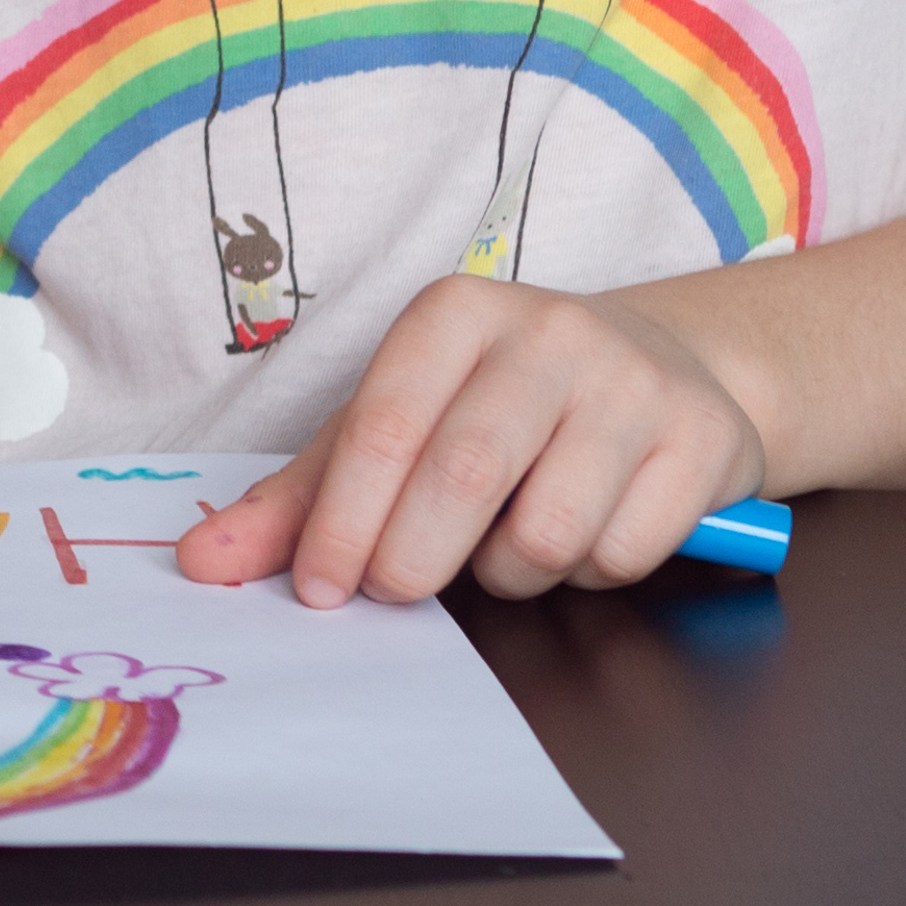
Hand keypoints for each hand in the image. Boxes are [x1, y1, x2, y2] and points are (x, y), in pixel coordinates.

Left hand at [175, 277, 761, 607]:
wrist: (669, 371)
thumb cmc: (499, 408)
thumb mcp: (398, 428)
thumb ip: (303, 498)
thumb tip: (203, 564)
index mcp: (455, 315)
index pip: (383, 426)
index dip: (341, 521)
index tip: (320, 590)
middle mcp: (549, 332)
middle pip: (462, 477)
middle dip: (412, 561)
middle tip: (398, 589)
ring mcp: (635, 382)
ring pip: (548, 533)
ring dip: (512, 573)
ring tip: (509, 542)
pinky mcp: (702, 441)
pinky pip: (624, 553)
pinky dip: (591, 571)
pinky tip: (589, 531)